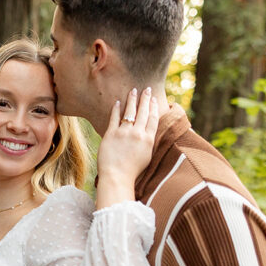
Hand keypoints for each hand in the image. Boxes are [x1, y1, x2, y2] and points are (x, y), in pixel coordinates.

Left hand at [96, 87, 158, 206]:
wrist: (117, 176)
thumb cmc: (132, 171)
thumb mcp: (147, 157)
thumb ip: (148, 142)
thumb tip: (148, 132)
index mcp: (148, 139)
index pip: (153, 119)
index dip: (153, 107)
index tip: (153, 99)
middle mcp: (138, 133)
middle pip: (143, 112)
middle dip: (145, 99)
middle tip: (146, 89)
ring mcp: (124, 133)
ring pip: (130, 112)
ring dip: (132, 100)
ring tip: (133, 91)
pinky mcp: (111, 134)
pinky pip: (114, 118)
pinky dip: (117, 109)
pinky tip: (118, 102)